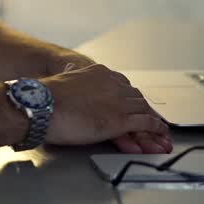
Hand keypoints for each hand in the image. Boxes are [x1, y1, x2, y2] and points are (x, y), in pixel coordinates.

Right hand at [42, 65, 171, 152]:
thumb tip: (70, 70)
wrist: (43, 105)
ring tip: (161, 131)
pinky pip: (145, 123)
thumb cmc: (47, 96)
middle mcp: (113, 84)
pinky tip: (159, 133)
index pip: (123, 85)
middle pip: (136, 97)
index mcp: (99, 73)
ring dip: (154, 121)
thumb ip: (73, 76)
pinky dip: (155, 128)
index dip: (130, 97)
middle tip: (152, 119)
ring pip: (144, 110)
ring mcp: (118, 102)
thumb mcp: (64, 78)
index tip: (135, 104)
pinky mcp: (120, 120)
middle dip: (145, 109)